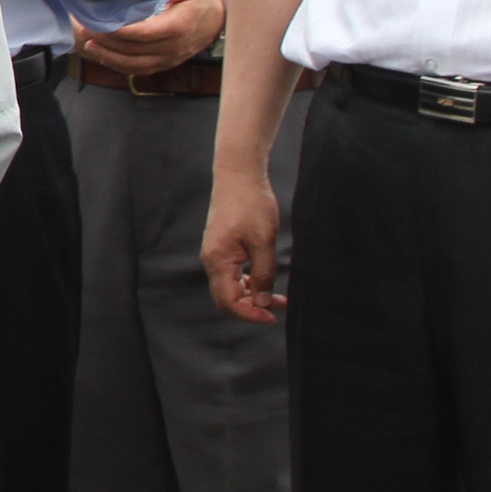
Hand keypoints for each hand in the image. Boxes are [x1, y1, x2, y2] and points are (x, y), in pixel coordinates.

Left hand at [76, 0, 225, 75]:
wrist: (217, 21)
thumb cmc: (199, 1)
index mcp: (178, 27)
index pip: (144, 33)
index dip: (119, 31)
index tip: (98, 23)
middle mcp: (174, 48)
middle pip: (134, 50)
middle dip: (106, 41)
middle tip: (84, 28)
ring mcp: (169, 60)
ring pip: (134, 65)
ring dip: (108, 57)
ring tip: (88, 43)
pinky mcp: (165, 65)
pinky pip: (139, 70)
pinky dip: (119, 65)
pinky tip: (103, 56)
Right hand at [203, 163, 283, 324]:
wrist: (239, 175)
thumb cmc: (251, 204)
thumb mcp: (264, 241)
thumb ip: (264, 274)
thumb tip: (263, 301)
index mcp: (218, 260)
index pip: (228, 302)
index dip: (250, 314)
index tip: (272, 316)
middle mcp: (212, 260)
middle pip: (227, 298)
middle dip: (252, 307)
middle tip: (279, 308)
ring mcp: (216, 253)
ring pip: (230, 287)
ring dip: (252, 295)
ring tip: (277, 297)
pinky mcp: (222, 247)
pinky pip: (232, 274)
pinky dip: (248, 282)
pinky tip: (264, 280)